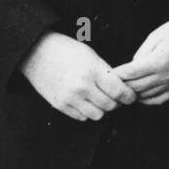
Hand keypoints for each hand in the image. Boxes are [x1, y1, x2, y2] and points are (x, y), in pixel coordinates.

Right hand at [19, 31, 136, 120]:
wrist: (36, 53)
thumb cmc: (66, 51)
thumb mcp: (92, 56)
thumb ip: (107, 73)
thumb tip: (122, 87)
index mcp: (93, 71)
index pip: (120, 92)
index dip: (129, 96)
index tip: (131, 96)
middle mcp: (82, 87)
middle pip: (110, 106)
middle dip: (117, 102)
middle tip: (116, 97)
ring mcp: (70, 98)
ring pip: (97, 115)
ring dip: (102, 109)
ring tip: (100, 99)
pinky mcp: (59, 105)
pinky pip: (81, 117)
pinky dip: (87, 112)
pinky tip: (86, 102)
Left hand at [112, 13, 168, 105]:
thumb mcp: (155, 36)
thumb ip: (140, 54)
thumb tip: (130, 69)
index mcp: (159, 62)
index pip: (130, 73)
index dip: (115, 74)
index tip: (105, 74)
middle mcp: (166, 76)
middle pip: (135, 87)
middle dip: (120, 85)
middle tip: (108, 84)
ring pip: (145, 96)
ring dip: (131, 94)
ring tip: (120, 90)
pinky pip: (159, 100)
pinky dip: (146, 100)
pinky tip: (138, 95)